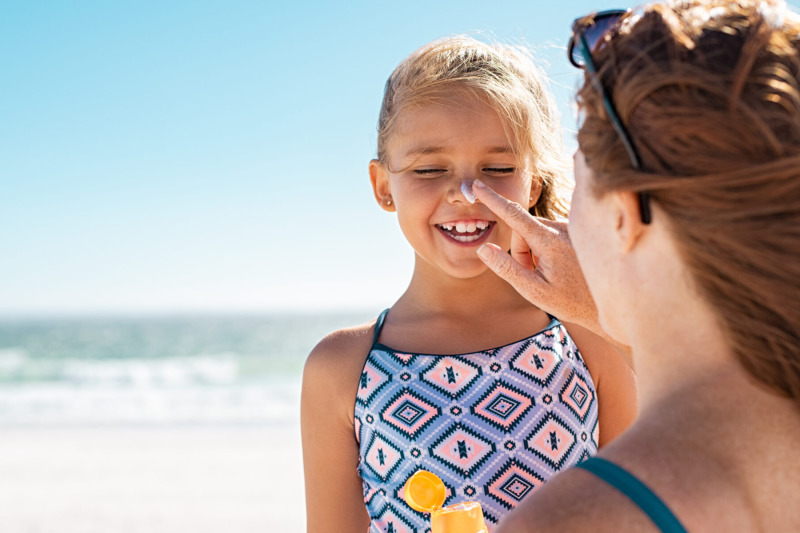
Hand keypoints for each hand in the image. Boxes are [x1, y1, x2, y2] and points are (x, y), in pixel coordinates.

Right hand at [473, 179, 601, 335]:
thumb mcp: (534, 291)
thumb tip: (483, 248)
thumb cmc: (571, 302)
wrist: (611, 302)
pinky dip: (547, 250)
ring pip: (535, 234)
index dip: (492, 199)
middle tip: (535, 277)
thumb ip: (507, 268)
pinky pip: (549, 235)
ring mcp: (570, 228)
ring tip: (552, 275)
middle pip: (523, 231)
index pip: (514, 215)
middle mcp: (562, 228)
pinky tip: (563, 268)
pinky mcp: (575, 232)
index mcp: (549, 241)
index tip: (477, 185)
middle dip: (522, 252)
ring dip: (535, 253)